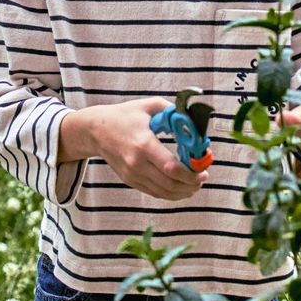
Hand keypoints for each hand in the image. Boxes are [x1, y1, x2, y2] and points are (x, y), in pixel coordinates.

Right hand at [58, 97, 208, 199]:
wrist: (96, 130)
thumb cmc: (125, 116)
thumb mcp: (149, 106)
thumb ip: (173, 112)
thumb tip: (193, 122)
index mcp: (143, 144)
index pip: (170, 167)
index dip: (190, 173)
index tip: (203, 170)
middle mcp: (137, 163)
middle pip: (169, 183)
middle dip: (191, 184)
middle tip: (203, 177)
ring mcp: (132, 175)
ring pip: (163, 192)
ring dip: (183, 191)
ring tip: (196, 184)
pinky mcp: (130, 180)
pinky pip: (154, 192)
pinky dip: (171, 193)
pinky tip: (182, 188)